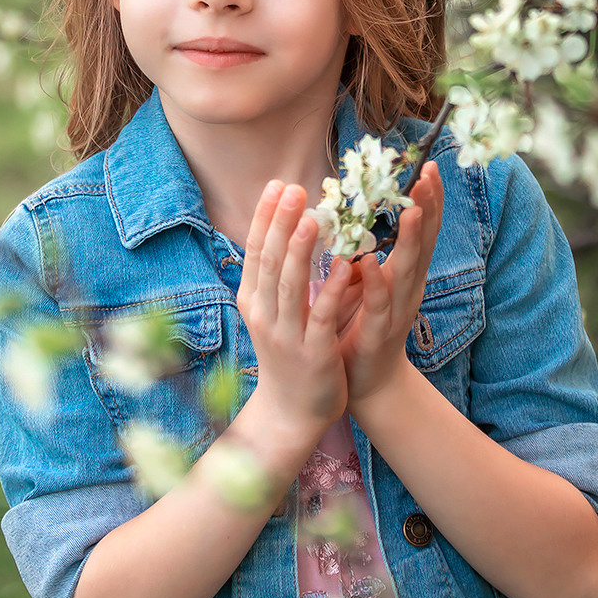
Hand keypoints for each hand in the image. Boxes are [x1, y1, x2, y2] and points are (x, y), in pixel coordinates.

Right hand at [236, 180, 354, 443]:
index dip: (265, 217)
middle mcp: (264, 314)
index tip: (278, 184)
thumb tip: (291, 229)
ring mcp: (286, 334)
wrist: (290, 412)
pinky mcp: (312, 352)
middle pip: (270, 262)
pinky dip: (331, 288)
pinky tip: (344, 265)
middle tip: (294, 189)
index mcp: (253, 301)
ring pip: (291, 286)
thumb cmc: (288, 355)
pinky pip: (322, 315)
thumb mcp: (274, 313)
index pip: (255, 251)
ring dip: (301, 250)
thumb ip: (280, 276)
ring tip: (314, 216)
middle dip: (281, 223)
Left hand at [338, 160, 443, 407]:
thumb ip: (366, 251)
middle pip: (423, 241)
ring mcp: (398, 309)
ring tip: (411, 209)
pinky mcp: (380, 331)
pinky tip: (371, 262)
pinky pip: (380, 303)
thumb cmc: (362, 327)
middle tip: (429, 174)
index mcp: (405, 272)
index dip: (427, 199)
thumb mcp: (367, 283)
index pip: (421, 229)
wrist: (366, 383)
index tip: (428, 166)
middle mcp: (409, 287)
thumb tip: (352, 214)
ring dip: (410, 238)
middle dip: (428, 207)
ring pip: (408, 268)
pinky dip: (377, 281)